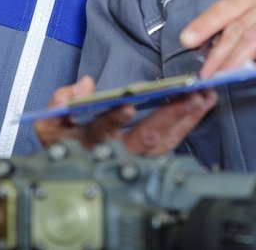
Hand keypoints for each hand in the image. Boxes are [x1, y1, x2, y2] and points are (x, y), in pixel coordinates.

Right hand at [35, 76, 216, 153]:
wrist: (72, 170)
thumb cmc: (64, 142)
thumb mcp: (50, 124)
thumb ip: (61, 103)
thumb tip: (84, 86)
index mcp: (90, 144)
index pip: (101, 132)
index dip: (113, 119)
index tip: (127, 105)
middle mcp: (117, 154)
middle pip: (146, 138)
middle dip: (170, 116)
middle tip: (191, 96)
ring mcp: (137, 158)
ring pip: (165, 141)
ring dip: (187, 118)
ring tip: (205, 96)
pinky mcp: (150, 156)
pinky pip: (173, 141)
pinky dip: (188, 123)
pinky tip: (201, 105)